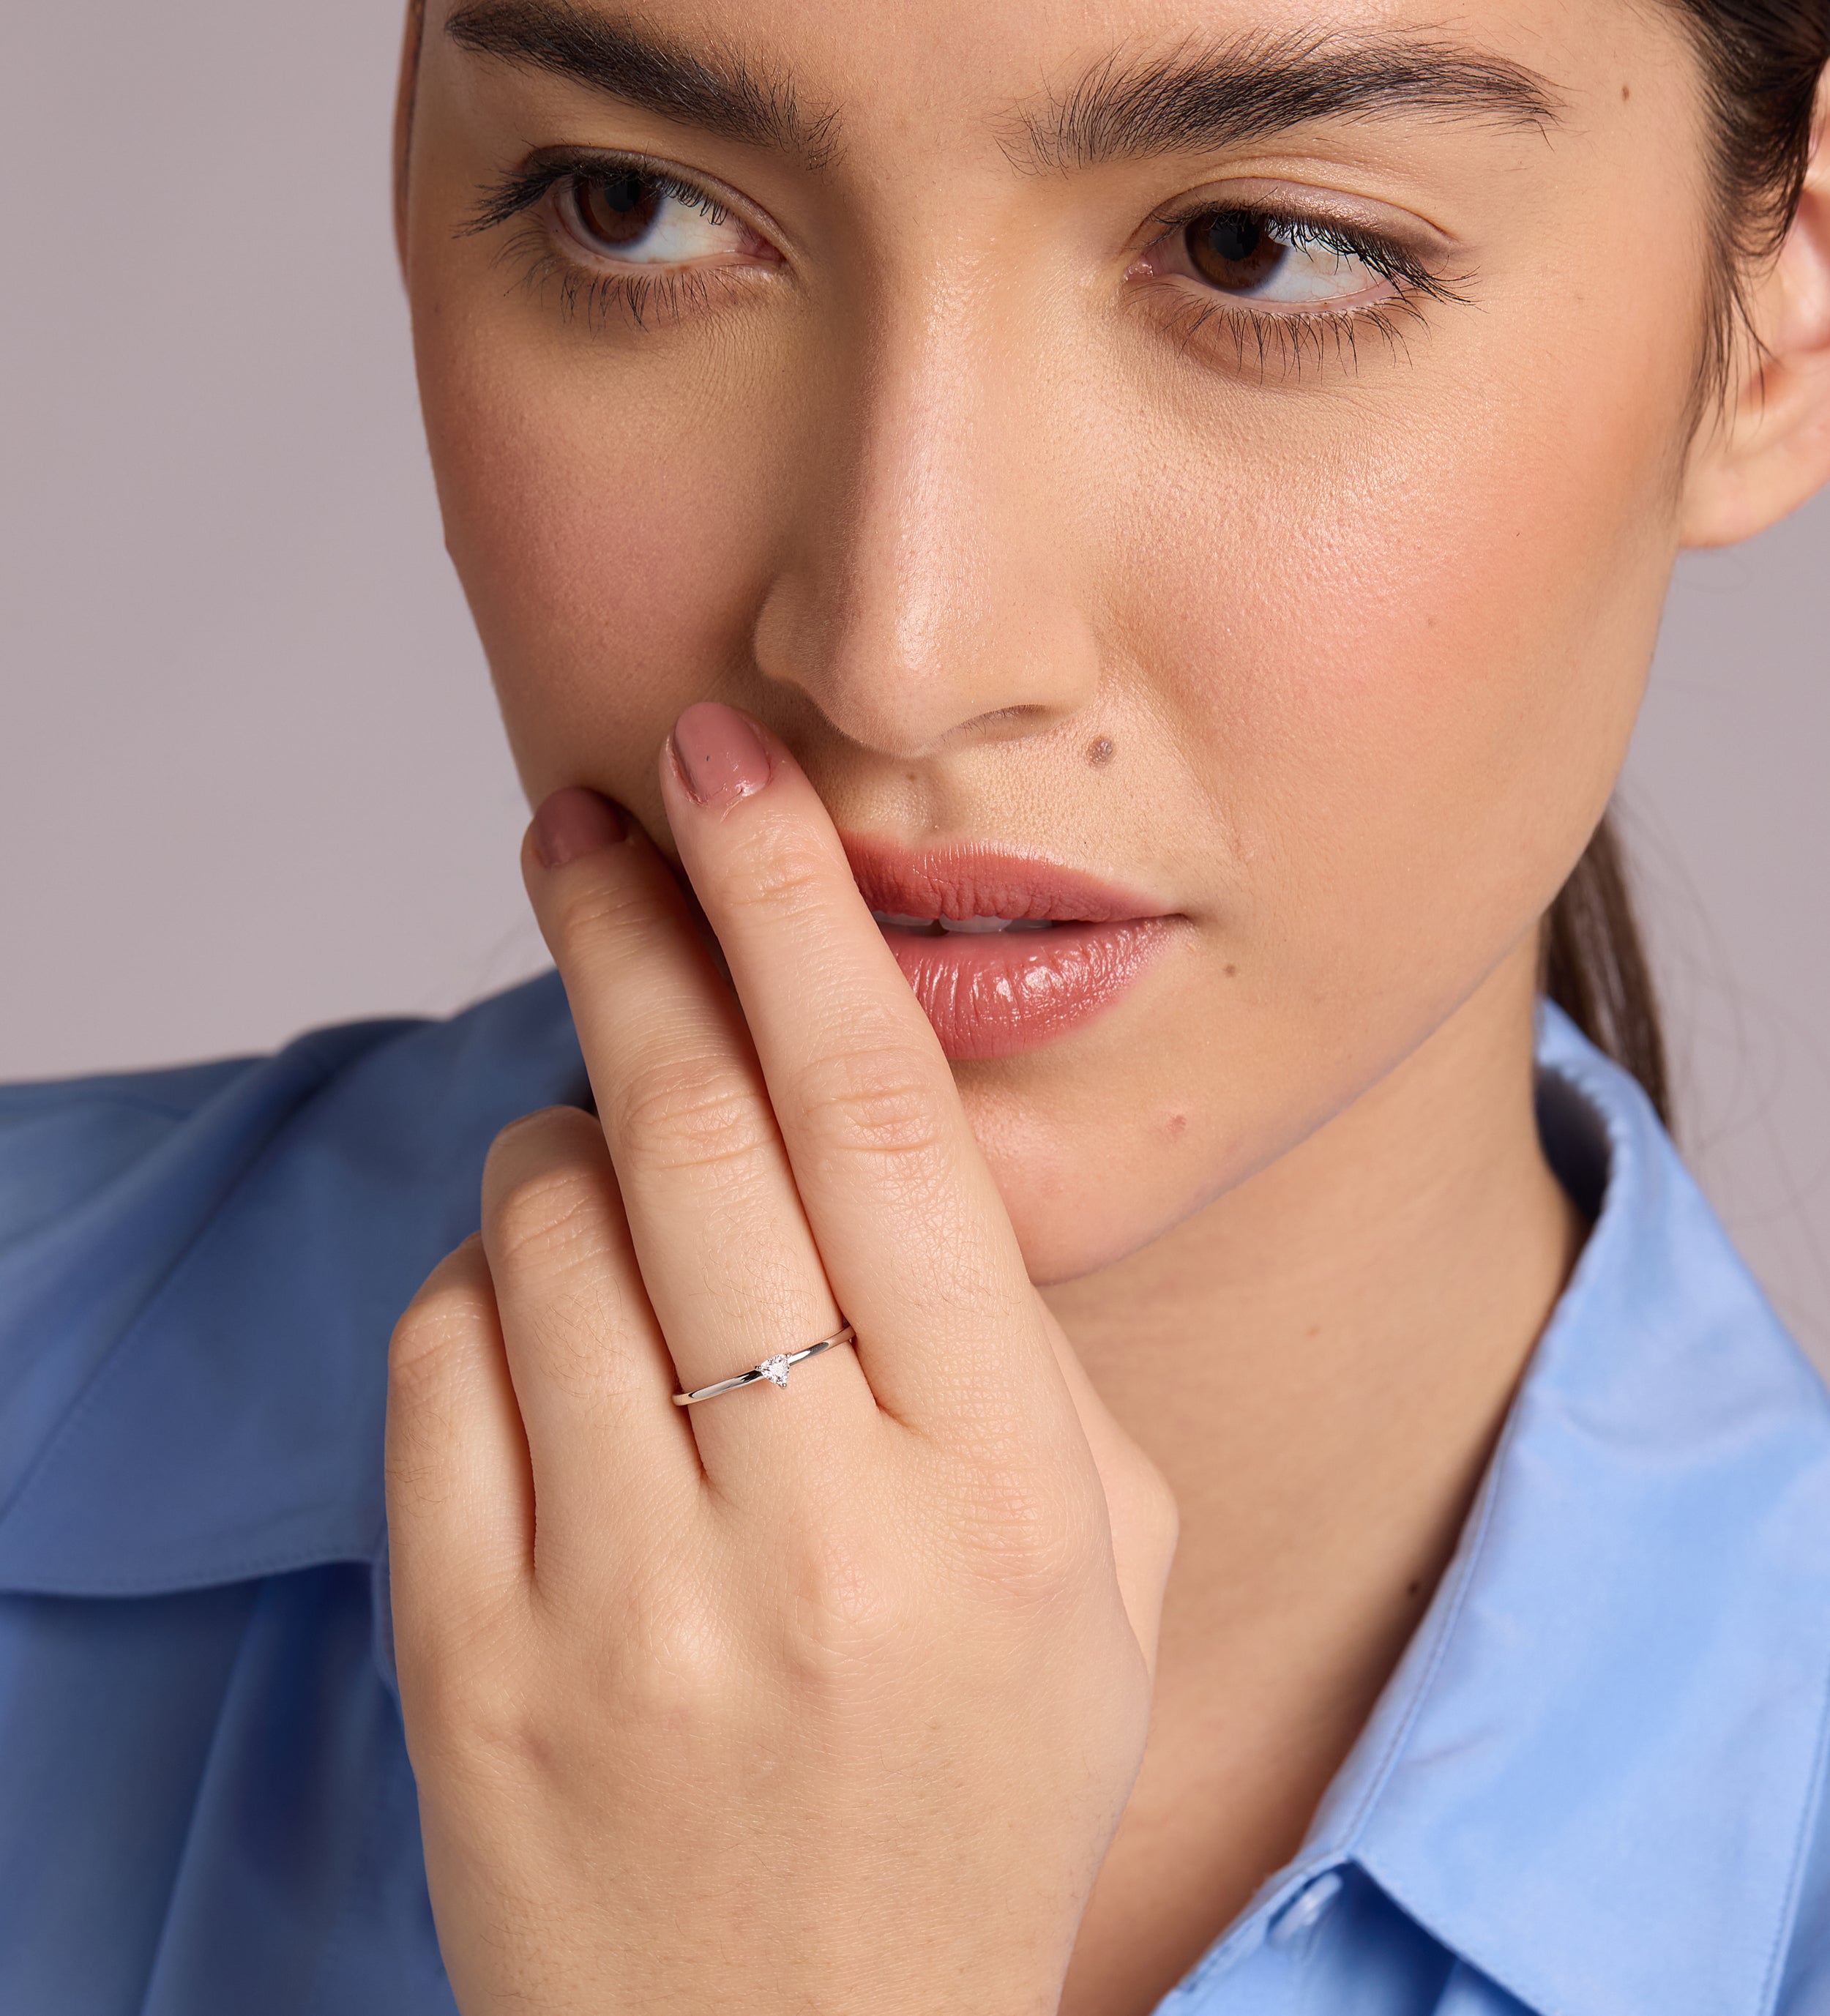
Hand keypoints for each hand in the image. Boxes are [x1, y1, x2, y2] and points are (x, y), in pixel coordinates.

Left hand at [385, 703, 1176, 2015]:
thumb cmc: (975, 1784)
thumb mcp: (1100, 1572)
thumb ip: (1009, 1348)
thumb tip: (854, 1133)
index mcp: (1004, 1492)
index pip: (884, 1121)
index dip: (794, 908)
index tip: (726, 767)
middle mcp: (817, 1533)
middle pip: (693, 1129)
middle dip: (633, 925)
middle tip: (590, 818)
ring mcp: (626, 1606)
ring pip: (542, 1226)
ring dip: (569, 1145)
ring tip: (621, 1195)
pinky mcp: (474, 1667)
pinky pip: (439, 1362)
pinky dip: (486, 1290)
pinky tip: (551, 1333)